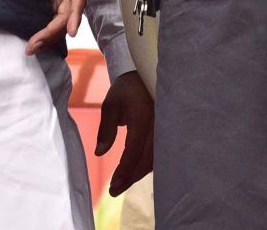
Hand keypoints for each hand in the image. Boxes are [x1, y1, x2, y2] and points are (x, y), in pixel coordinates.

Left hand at [16, 0, 85, 54]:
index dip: (74, 15)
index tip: (70, 31)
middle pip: (68, 12)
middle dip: (54, 31)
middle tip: (34, 45)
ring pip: (63, 17)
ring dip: (51, 33)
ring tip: (33, 47)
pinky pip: (57, 14)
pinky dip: (49, 27)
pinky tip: (39, 38)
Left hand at [96, 70, 155, 195]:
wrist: (146, 75)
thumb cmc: (125, 90)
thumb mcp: (110, 105)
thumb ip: (106, 129)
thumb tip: (99, 152)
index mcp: (142, 116)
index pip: (134, 149)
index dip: (124, 170)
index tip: (113, 186)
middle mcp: (158, 124)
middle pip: (146, 159)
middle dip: (131, 177)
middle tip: (115, 191)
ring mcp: (165, 128)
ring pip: (155, 159)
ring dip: (139, 174)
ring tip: (122, 184)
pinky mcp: (167, 131)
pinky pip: (160, 153)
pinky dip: (147, 165)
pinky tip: (136, 173)